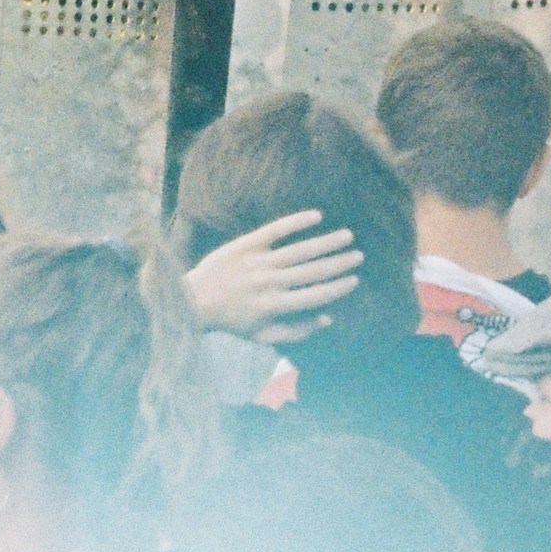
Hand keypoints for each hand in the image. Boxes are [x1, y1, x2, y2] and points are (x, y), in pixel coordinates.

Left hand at [186, 208, 362, 343]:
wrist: (192, 301)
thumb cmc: (232, 321)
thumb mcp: (262, 335)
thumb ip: (297, 331)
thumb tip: (329, 318)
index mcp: (274, 306)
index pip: (316, 295)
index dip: (338, 287)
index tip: (354, 279)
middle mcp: (267, 283)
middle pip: (313, 271)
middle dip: (339, 263)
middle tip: (358, 255)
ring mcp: (256, 262)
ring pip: (299, 250)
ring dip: (327, 242)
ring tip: (347, 236)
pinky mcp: (244, 245)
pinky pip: (274, 230)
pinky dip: (297, 222)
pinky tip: (317, 216)